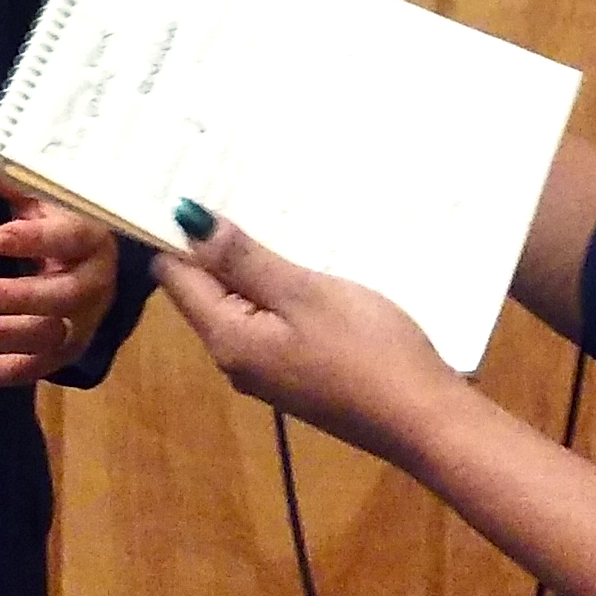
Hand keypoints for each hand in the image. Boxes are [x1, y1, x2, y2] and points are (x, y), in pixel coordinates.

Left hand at [0, 124, 119, 385]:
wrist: (88, 266)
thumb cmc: (57, 222)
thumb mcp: (33, 194)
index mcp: (91, 237)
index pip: (70, 239)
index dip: (35, 240)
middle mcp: (94, 285)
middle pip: (63, 297)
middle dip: (19, 298)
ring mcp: (79, 325)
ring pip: (45, 338)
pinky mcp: (60, 355)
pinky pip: (28, 370)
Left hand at [154, 209, 463, 467]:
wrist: (424, 420)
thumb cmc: (367, 351)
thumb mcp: (305, 294)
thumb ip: (244, 261)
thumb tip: (186, 221)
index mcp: (228, 338)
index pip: (175, 277)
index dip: (171, 230)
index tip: (182, 179)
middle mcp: (235, 357)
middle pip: (204, 289)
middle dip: (210, 239)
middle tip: (222, 174)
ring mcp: (268, 367)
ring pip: (239, 301)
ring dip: (245, 258)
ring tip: (258, 200)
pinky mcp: (298, 370)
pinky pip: (269, 316)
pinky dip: (272, 283)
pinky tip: (295, 253)